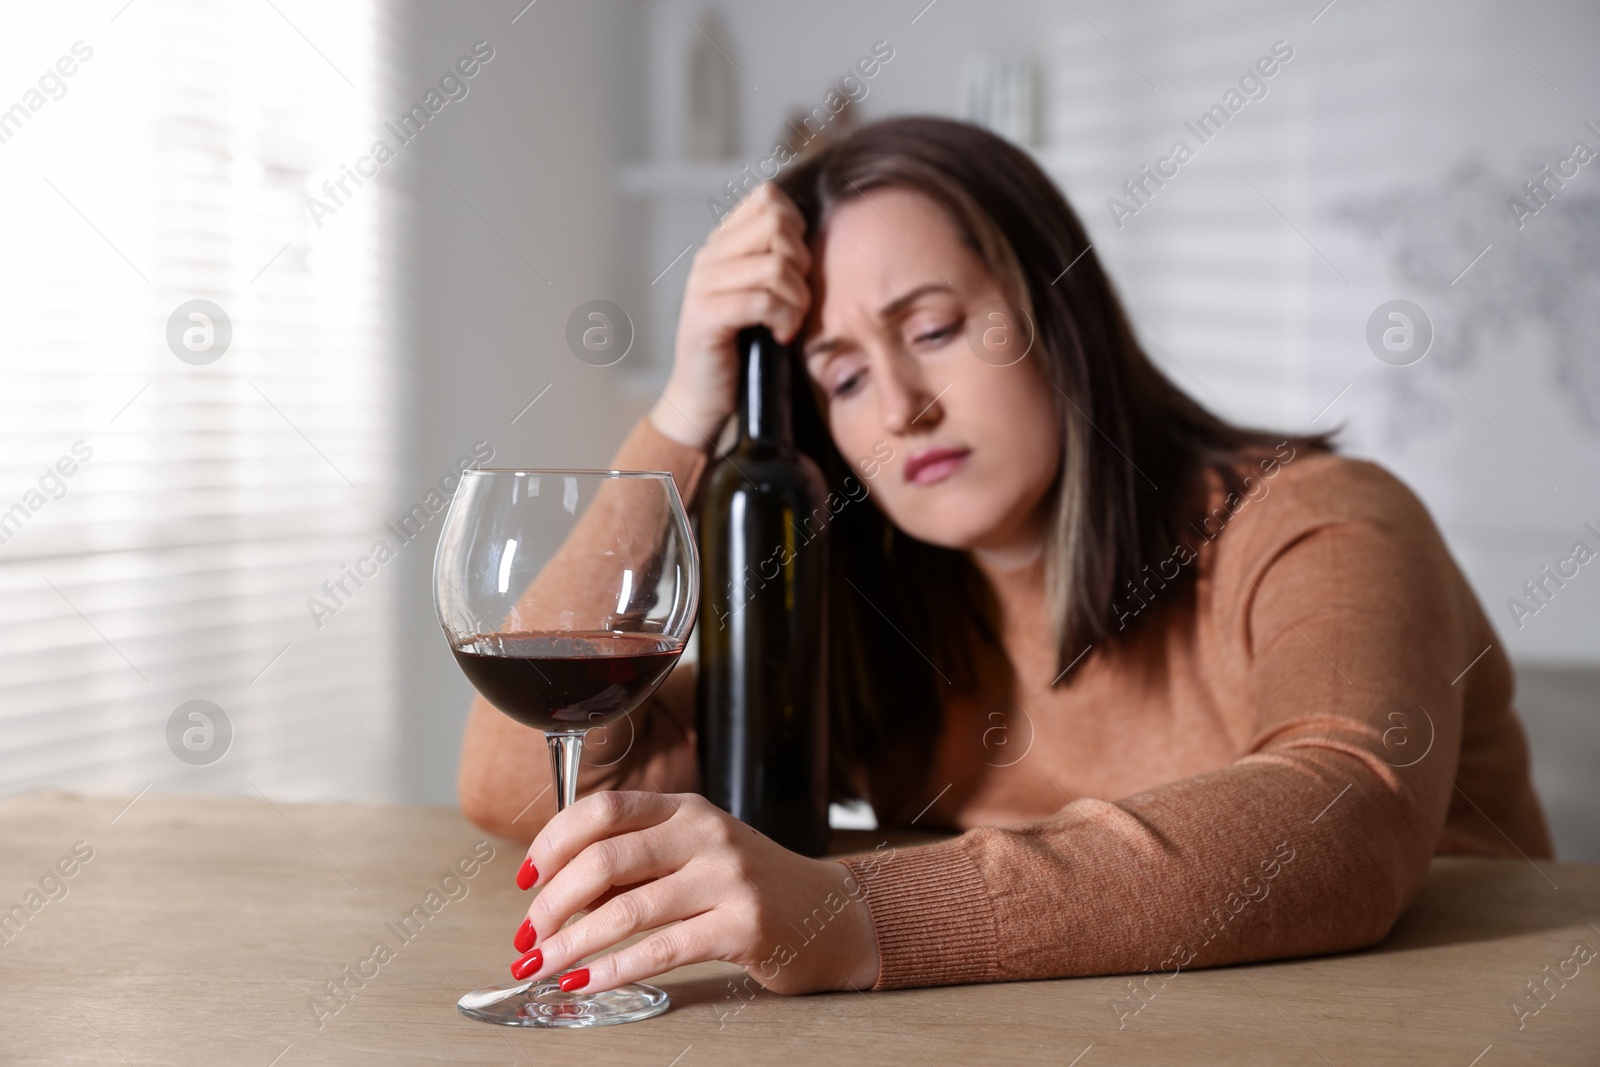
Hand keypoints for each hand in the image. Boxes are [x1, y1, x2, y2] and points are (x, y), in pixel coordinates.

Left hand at [507, 790, 879, 996]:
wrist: (830, 915)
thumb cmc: (749, 887)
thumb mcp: (694, 855)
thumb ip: (635, 864)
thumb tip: (556, 894)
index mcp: (685, 808)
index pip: (603, 808)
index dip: (552, 843)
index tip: (525, 880)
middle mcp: (706, 834)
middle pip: (605, 858)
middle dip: (552, 904)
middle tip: (528, 938)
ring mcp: (728, 878)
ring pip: (627, 908)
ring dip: (572, 944)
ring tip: (543, 967)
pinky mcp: (743, 926)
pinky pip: (662, 950)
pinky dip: (613, 971)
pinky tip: (586, 984)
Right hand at [649, 182, 812, 447]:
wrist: (704, 396)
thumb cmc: (743, 347)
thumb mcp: (763, 294)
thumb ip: (780, 260)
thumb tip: (820, 235)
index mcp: (723, 243)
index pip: (768, 198)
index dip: (796, 226)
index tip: (798, 267)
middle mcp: (710, 256)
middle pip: (776, 223)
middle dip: (801, 262)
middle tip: (798, 297)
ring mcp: (703, 285)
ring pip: (775, 265)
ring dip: (797, 298)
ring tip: (791, 321)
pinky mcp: (706, 316)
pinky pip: (762, 300)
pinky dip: (783, 318)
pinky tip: (781, 335)